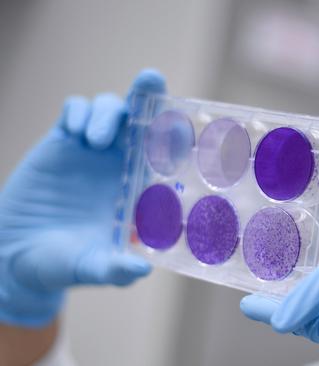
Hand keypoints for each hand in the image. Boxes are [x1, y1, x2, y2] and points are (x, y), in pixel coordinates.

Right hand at [0, 69, 165, 326]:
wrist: (18, 257)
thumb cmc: (66, 264)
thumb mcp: (93, 268)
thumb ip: (116, 270)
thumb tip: (140, 270)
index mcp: (140, 188)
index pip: (166, 154)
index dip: (176, 134)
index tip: (185, 119)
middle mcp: (122, 164)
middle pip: (142, 119)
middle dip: (148, 94)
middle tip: (151, 79)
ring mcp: (92, 151)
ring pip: (111, 109)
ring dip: (108, 113)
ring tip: (94, 141)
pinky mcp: (62, 143)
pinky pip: (75, 110)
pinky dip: (79, 112)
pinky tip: (75, 133)